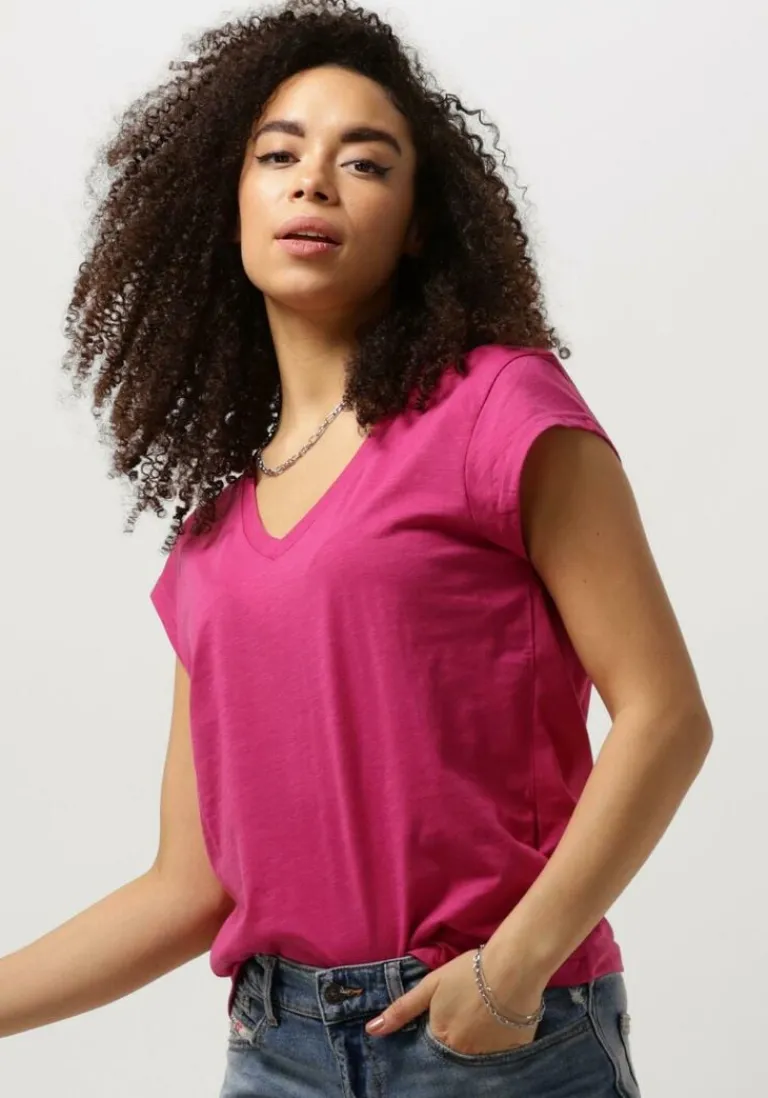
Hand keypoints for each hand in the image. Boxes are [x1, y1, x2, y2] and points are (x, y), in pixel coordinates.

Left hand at [365, 946, 545, 1056]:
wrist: (513, 968)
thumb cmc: (468, 973)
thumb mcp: (431, 985)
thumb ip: (402, 1009)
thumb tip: (371, 1031)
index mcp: (441, 1037)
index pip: (431, 1045)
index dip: (436, 1029)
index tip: (443, 1016)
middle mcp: (462, 1054)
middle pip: (453, 1052)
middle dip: (455, 1038)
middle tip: (465, 1016)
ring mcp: (488, 1058)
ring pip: (475, 1056)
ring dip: (475, 1043)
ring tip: (481, 1021)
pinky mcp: (512, 1055)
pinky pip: (499, 1058)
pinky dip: (496, 1046)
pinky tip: (499, 1028)